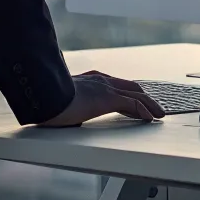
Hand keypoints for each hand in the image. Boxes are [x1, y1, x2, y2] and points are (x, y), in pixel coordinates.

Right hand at [36, 70, 163, 126]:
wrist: (39, 94)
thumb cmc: (45, 100)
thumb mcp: (59, 101)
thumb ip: (69, 105)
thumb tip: (68, 117)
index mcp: (90, 80)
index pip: (116, 85)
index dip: (129, 93)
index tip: (137, 102)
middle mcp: (100, 81)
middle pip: (131, 88)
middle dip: (145, 98)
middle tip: (155, 108)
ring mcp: (105, 88)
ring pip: (137, 95)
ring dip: (150, 105)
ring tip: (160, 114)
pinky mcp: (107, 99)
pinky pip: (133, 105)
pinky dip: (144, 111)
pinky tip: (151, 119)